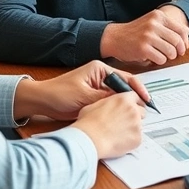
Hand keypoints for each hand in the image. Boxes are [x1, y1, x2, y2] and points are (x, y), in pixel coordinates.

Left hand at [16, 61, 152, 120]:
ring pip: (119, 98)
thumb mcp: (85, 96)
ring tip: (137, 116)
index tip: (146, 99)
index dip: (138, 88)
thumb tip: (123, 103)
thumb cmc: (59, 93)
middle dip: (135, 98)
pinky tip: (123, 119)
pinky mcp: (95, 99)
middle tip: (145, 111)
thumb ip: (105, 98)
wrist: (42, 101)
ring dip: (126, 106)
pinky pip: (110, 105)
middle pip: (125, 87)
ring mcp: (99, 88)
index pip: (126, 77)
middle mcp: (102, 77)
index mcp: (101, 69)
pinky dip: (117, 111)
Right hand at [72, 92, 145, 158]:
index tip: (131, 107)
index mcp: (124, 99)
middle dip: (134, 116)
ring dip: (132, 128)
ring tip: (117, 134)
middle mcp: (133, 110)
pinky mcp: (138, 138)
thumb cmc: (89, 123)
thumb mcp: (95, 104)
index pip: (136, 96)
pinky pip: (137, 138)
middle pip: (141, 111)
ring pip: (139, 125)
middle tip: (123, 123)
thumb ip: (108, 103)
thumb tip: (109, 105)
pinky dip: (130, 140)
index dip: (133, 102)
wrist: (90, 139)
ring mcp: (137, 124)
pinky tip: (119, 141)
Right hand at [100, 8, 188, 64]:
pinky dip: (160, 61)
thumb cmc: (135, 32)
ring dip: (169, 56)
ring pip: (171, 51)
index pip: (181, 30)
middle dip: (179, 50)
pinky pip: (161, 59)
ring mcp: (148, 36)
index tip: (183, 47)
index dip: (185, 41)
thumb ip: (168, 26)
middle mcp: (154, 24)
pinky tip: (153, 58)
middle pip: (177, 41)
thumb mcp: (151, 23)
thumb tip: (187, 32)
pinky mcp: (143, 48)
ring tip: (163, 55)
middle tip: (175, 54)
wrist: (114, 37)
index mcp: (158, 16)